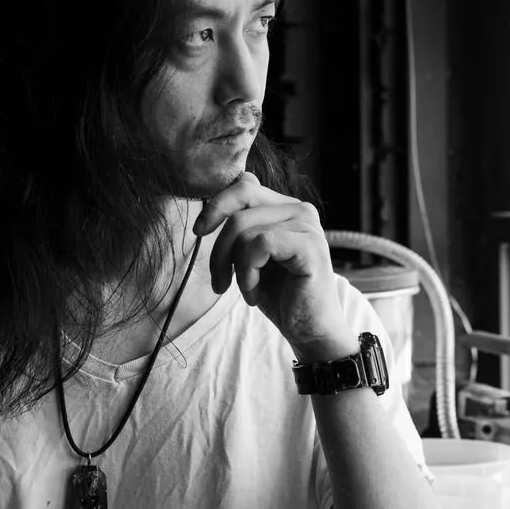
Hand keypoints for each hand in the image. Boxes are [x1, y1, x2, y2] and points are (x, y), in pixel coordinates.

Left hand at [193, 172, 357, 361]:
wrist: (310, 330)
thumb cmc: (281, 294)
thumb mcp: (254, 254)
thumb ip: (248, 221)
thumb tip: (242, 178)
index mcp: (287, 207)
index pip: (244, 186)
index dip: (216, 205)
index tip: (199, 232)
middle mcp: (301, 209)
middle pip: (240, 205)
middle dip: (219, 244)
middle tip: (217, 278)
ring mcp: (308, 226)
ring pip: (245, 230)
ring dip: (234, 267)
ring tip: (245, 290)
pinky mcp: (309, 246)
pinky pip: (260, 245)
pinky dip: (247, 272)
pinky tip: (253, 291)